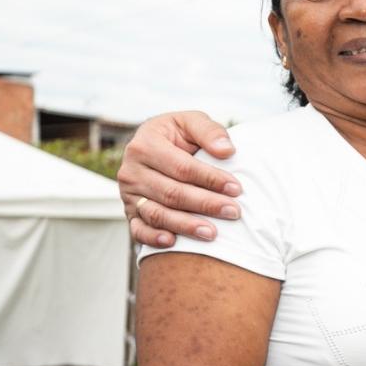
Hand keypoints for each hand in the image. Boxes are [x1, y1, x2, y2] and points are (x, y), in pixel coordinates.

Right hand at [119, 111, 239, 246]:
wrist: (154, 147)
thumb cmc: (178, 135)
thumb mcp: (191, 122)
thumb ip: (209, 131)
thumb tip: (227, 150)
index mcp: (145, 145)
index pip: (182, 167)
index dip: (210, 178)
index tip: (236, 188)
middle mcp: (132, 171)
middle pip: (171, 193)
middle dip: (205, 204)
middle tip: (233, 212)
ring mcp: (128, 194)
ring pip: (157, 214)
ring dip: (185, 226)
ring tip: (212, 233)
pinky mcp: (130, 212)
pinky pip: (138, 230)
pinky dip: (153, 238)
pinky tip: (173, 242)